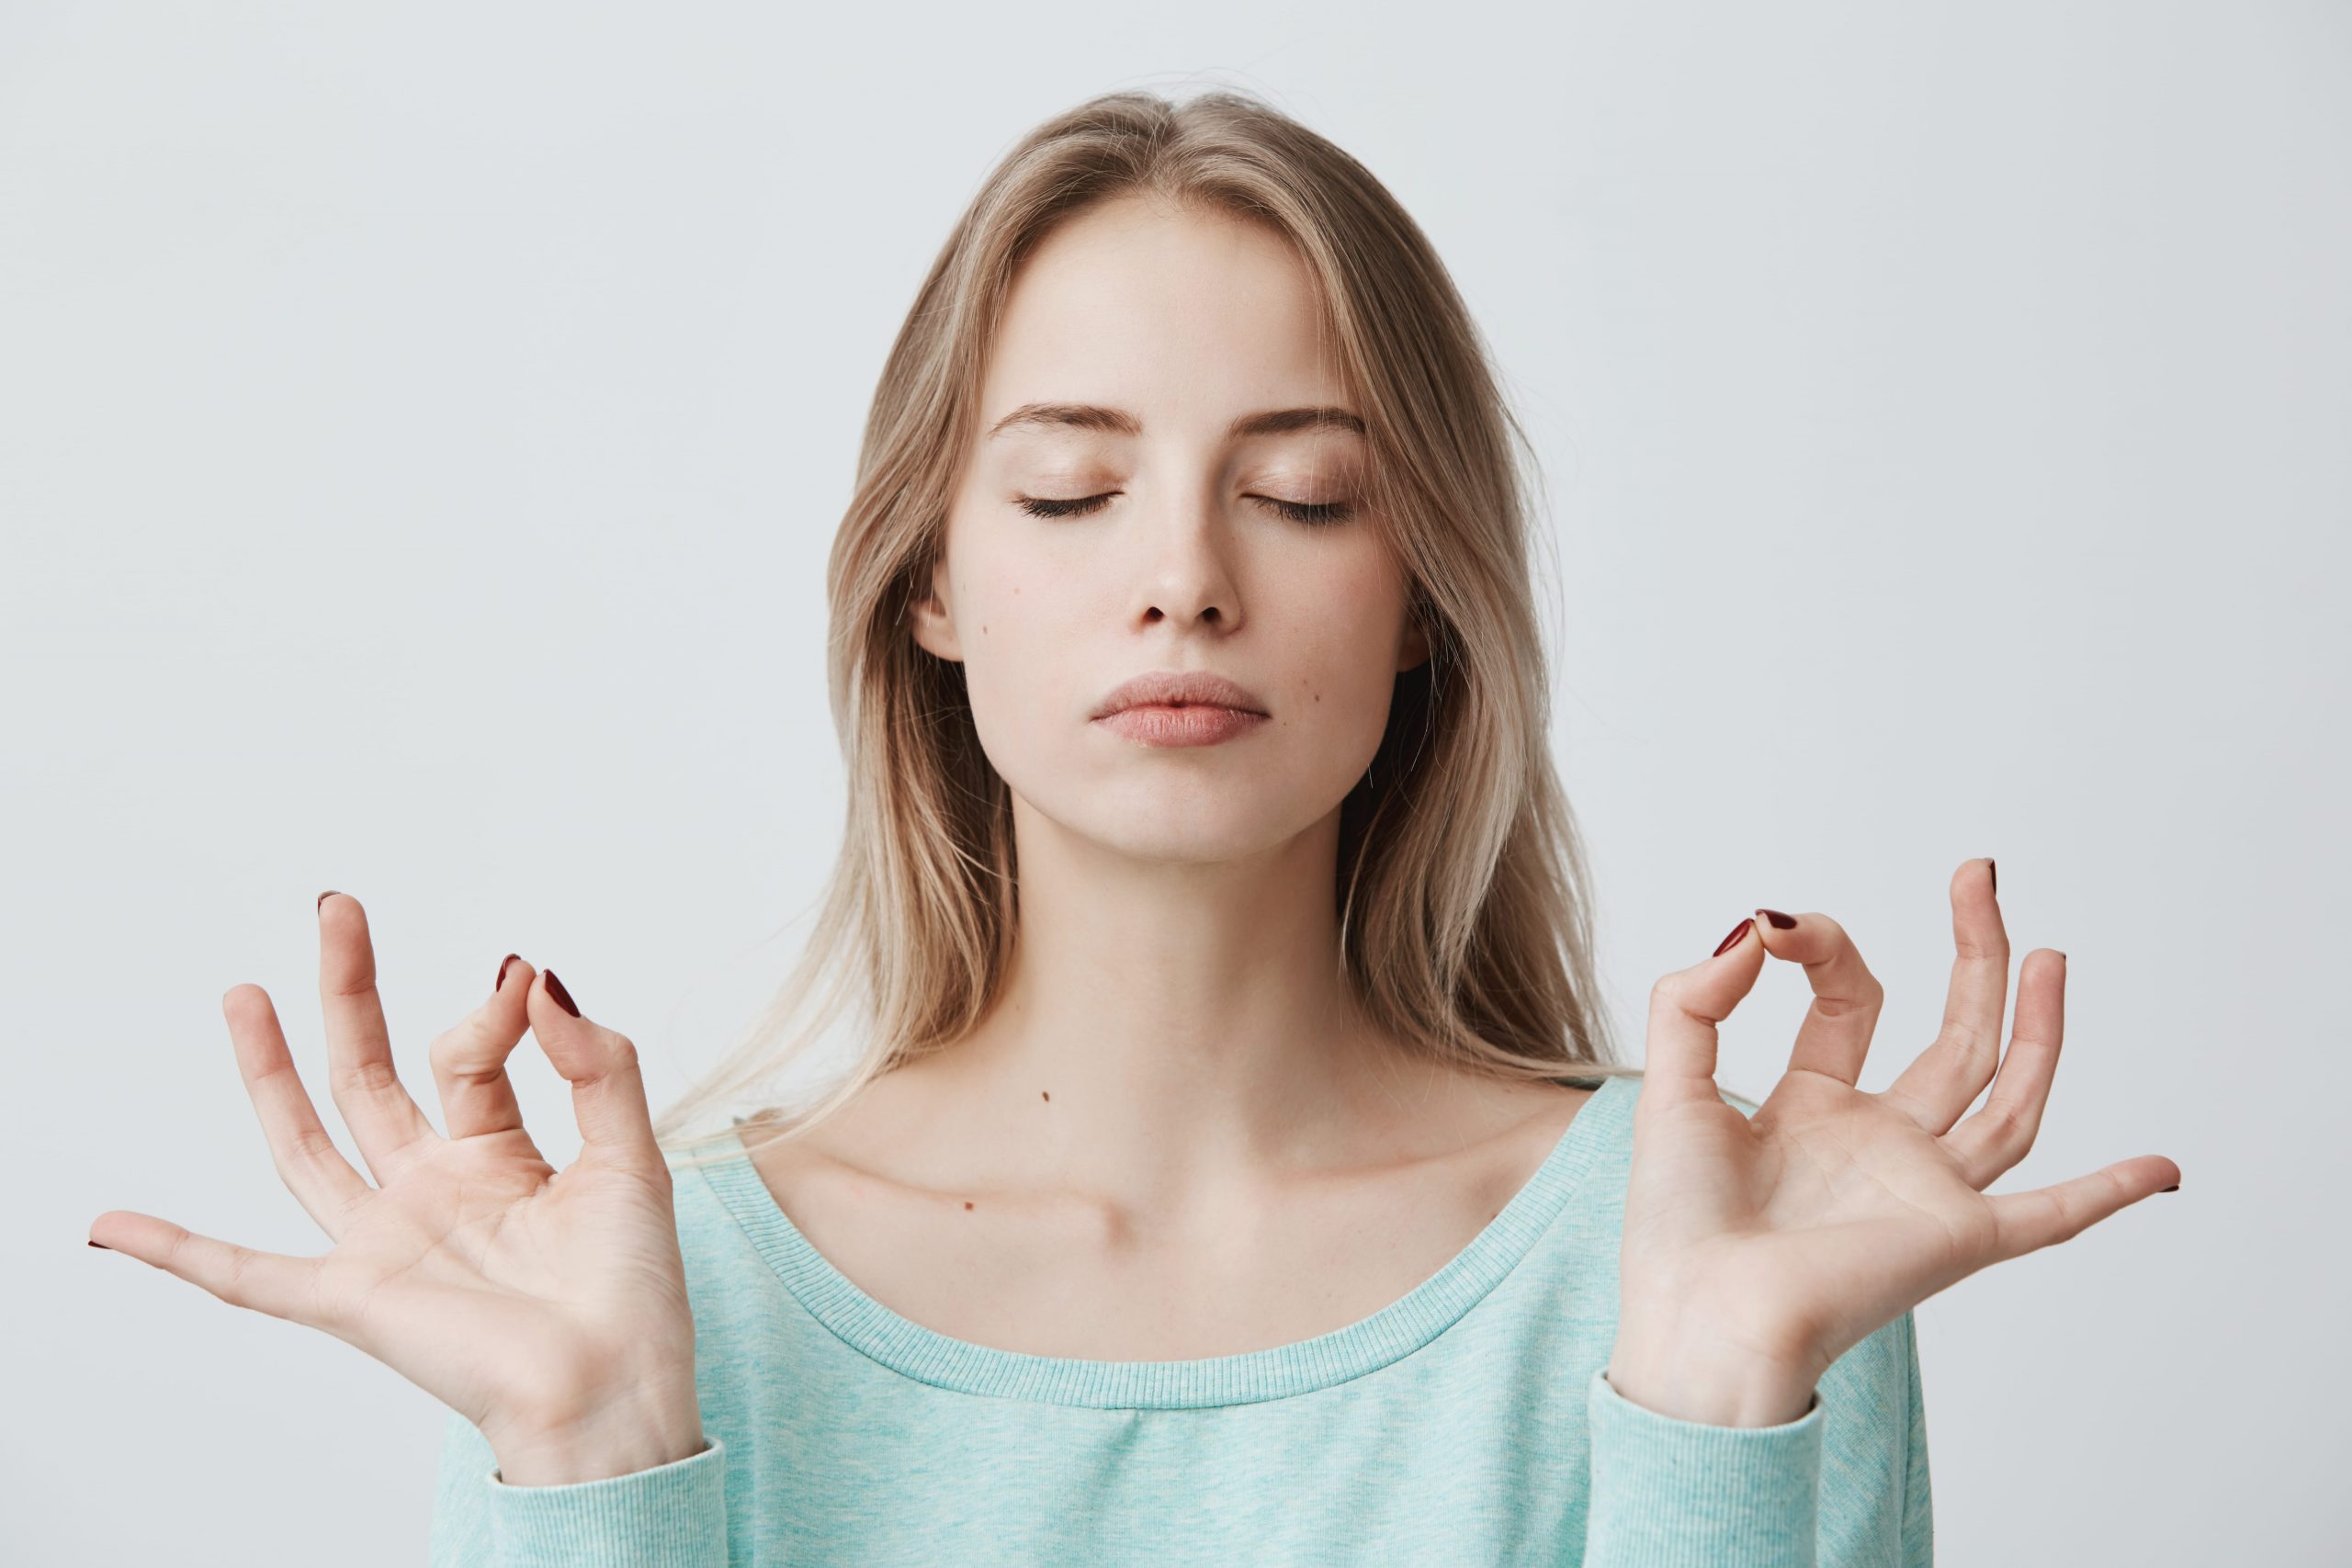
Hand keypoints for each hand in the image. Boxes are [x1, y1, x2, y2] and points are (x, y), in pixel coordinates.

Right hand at [88, 892, 705, 1483]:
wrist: (614, 1391)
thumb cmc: (633, 1291)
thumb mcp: (632, 1154)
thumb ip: (597, 1064)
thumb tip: (539, 979)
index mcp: (499, 1157)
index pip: (471, 1057)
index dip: (493, 1013)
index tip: (521, 980)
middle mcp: (433, 1190)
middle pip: (370, 1075)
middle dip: (350, 991)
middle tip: (337, 907)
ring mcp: (387, 1241)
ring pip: (309, 1143)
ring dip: (272, 1071)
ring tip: (245, 991)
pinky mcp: (355, 1299)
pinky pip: (249, 1277)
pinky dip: (177, 1253)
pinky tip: (112, 1225)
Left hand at [1606, 858, 2179, 1427]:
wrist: (1702, 1317)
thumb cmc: (1675, 1228)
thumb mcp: (1670, 1086)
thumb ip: (1696, 1000)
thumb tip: (1755, 926)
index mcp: (1812, 1110)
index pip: (1851, 1005)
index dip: (1825, 950)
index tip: (1782, 926)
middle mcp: (1879, 1145)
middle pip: (1953, 1039)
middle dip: (1972, 956)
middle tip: (1981, 877)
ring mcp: (1924, 1189)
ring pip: (2007, 1100)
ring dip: (2037, 1030)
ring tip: (2049, 954)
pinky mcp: (1957, 1238)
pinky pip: (2051, 1216)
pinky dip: (2110, 1194)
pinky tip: (2163, 1169)